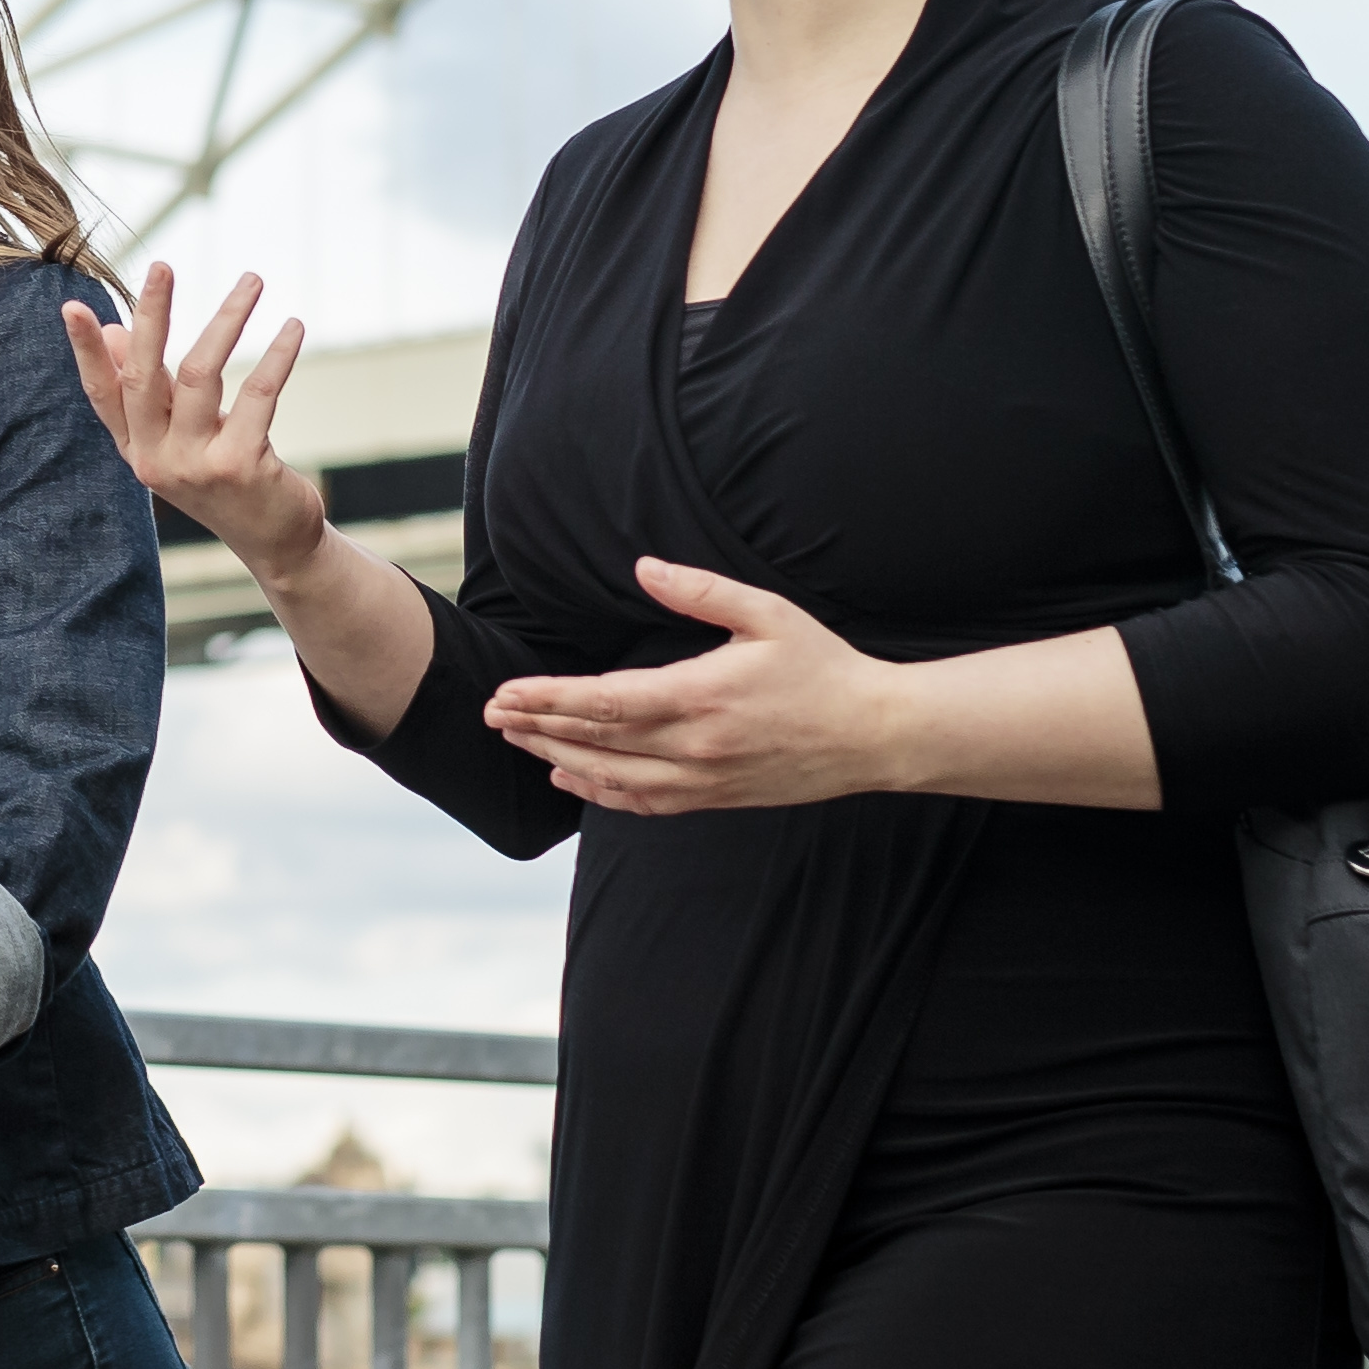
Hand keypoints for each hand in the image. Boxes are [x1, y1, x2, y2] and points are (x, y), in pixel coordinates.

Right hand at [60, 263, 321, 572]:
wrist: (274, 541)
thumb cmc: (224, 476)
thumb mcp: (179, 435)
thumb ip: (150, 390)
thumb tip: (116, 331)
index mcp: (135, 449)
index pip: (102, 393)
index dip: (87, 350)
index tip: (72, 307)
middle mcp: (155, 459)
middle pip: (143, 374)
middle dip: (151, 315)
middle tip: (161, 266)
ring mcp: (195, 465)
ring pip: (200, 373)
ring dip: (228, 319)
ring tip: (252, 280)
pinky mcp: (239, 465)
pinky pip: (256, 394)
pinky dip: (277, 355)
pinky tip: (292, 327)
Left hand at [485, 555, 915, 813]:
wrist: (877, 734)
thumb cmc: (824, 667)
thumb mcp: (767, 613)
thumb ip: (701, 590)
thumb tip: (645, 567)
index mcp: (701, 696)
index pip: (603, 702)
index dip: (548, 699)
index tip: (506, 694)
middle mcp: (695, 745)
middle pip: (596, 741)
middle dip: (537, 725)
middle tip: (491, 714)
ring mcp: (705, 778)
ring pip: (612, 776)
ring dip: (558, 757)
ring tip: (517, 739)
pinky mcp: (717, 797)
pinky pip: (645, 802)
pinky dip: (600, 793)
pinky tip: (571, 777)